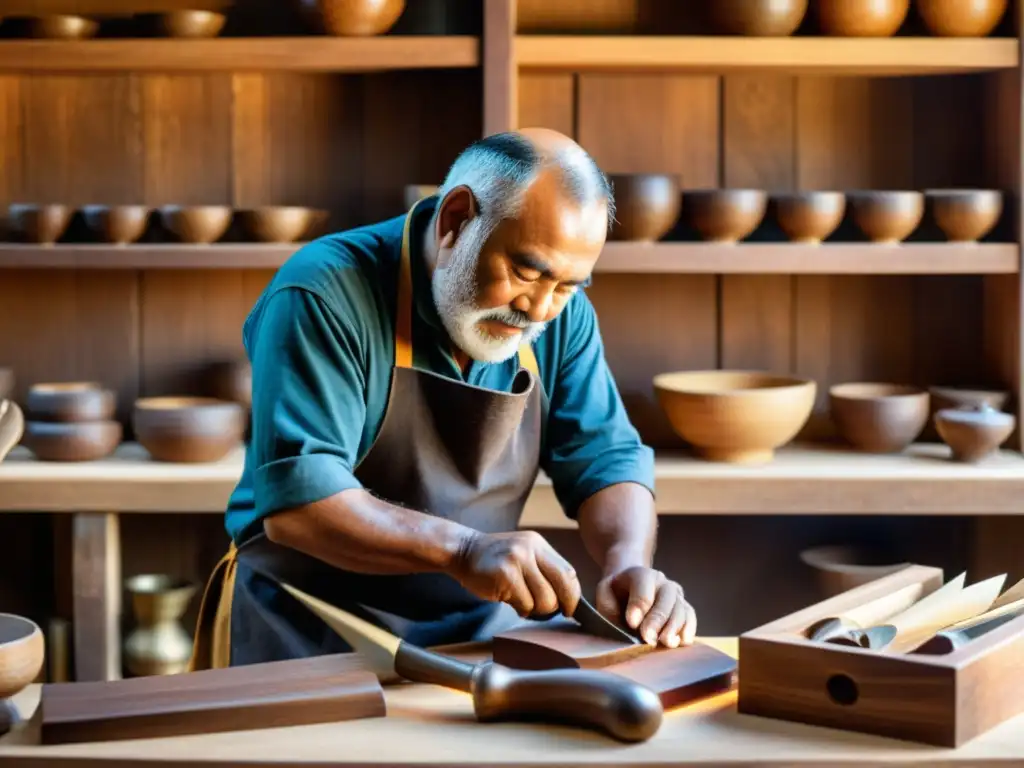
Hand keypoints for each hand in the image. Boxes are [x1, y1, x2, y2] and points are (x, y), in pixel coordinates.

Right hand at [452, 530, 581, 617]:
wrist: (463, 551)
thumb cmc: (495, 560)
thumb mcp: (523, 554)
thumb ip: (543, 570)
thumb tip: (567, 598)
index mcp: (539, 545)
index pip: (568, 572)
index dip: (572, 594)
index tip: (569, 608)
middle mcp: (530, 550)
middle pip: (562, 586)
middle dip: (559, 605)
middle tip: (548, 611)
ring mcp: (517, 561)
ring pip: (545, 599)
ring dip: (536, 609)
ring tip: (522, 602)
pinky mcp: (505, 576)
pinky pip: (525, 604)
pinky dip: (521, 609)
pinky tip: (509, 600)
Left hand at [595, 566, 695, 647]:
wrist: (629, 587)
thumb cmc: (614, 595)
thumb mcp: (604, 595)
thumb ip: (609, 606)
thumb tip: (630, 626)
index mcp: (640, 574)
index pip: (643, 589)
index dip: (638, 606)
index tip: (632, 623)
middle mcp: (662, 581)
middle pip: (666, 599)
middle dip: (657, 620)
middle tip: (648, 639)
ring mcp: (675, 594)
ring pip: (681, 608)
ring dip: (674, 628)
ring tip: (666, 643)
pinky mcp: (684, 607)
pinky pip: (690, 617)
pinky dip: (688, 629)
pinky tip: (681, 642)